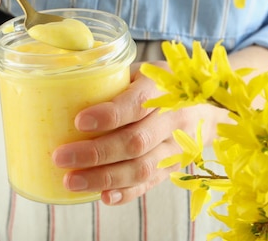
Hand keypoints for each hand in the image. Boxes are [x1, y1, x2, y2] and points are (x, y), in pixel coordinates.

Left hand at [52, 46, 267, 205]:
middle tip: (61, 157)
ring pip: (142, 167)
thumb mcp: (142, 70)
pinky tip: (102, 197)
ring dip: (104, 178)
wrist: (207, 106)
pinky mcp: (174, 167)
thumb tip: (64, 82)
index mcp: (163, 86)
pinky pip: (150, 183)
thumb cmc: (160, 84)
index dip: (109, 115)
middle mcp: (174, 117)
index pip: (137, 102)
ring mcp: (176, 146)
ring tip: (71, 181)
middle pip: (136, 141)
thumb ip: (112, 78)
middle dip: (96, 153)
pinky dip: (126, 193)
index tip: (79, 121)